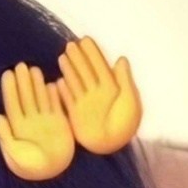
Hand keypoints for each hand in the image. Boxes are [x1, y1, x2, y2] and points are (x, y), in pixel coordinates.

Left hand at [0, 61, 75, 181]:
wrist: (54, 173)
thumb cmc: (32, 167)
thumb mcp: (15, 153)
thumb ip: (5, 135)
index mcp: (18, 129)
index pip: (13, 104)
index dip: (10, 89)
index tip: (7, 74)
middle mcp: (31, 122)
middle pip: (25, 98)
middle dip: (22, 82)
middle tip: (20, 65)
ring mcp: (45, 122)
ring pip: (40, 99)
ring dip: (37, 85)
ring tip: (34, 69)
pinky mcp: (60, 123)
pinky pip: (56, 105)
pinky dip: (54, 95)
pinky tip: (52, 83)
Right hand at [54, 37, 141, 155]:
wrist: (114, 147)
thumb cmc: (125, 125)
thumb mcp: (130, 100)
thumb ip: (124, 80)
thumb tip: (120, 59)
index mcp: (111, 88)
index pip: (99, 66)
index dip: (92, 53)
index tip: (85, 40)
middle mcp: (96, 95)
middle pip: (86, 72)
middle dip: (79, 58)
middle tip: (70, 44)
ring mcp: (86, 106)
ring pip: (76, 83)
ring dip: (69, 70)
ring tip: (61, 57)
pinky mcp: (77, 118)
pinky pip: (68, 102)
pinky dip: (63, 92)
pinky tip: (57, 82)